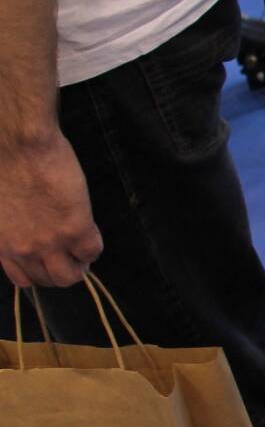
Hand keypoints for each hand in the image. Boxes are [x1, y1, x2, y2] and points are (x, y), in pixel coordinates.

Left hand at [0, 131, 100, 287]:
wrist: (16, 145)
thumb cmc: (2, 164)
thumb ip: (9, 228)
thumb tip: (26, 230)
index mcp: (3, 243)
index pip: (24, 279)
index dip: (40, 271)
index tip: (48, 259)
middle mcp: (24, 249)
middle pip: (49, 281)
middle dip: (62, 269)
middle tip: (71, 254)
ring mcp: (51, 242)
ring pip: (71, 276)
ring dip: (80, 265)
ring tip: (82, 249)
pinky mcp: (75, 228)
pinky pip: (92, 251)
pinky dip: (94, 245)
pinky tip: (90, 229)